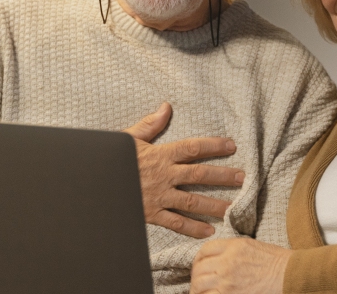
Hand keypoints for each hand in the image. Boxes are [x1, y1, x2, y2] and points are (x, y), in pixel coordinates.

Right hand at [123, 103, 242, 238]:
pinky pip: (175, 223)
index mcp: (160, 155)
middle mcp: (164, 176)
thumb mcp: (128, 138)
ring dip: (215, 205)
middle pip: (199, 175)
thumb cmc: (110, 160)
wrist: (93, 184)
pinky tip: (209, 230)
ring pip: (192, 201)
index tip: (232, 146)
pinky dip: (192, 228)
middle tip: (243, 178)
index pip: (192, 148)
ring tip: (234, 208)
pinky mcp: (151, 214)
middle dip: (223, 176)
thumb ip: (150, 124)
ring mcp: (159, 197)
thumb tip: (166, 107)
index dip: (213, 146)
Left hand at [191, 238, 290, 293]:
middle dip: (196, 277)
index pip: (204, 250)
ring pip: (199, 284)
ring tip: (201, 293)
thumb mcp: (254, 247)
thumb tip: (220, 260)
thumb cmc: (279, 263)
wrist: (292, 276)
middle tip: (198, 285)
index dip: (198, 260)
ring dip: (197, 290)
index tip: (200, 268)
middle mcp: (227, 261)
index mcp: (234, 246)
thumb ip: (234, 250)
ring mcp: (227, 280)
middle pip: (199, 268)